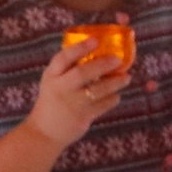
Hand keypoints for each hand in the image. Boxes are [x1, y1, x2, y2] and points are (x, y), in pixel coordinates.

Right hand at [25, 38, 132, 152]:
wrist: (44, 131)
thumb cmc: (52, 100)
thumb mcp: (53, 81)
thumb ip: (68, 68)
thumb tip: (97, 50)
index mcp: (51, 76)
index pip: (63, 58)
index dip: (80, 48)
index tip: (95, 40)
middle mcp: (60, 88)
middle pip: (82, 73)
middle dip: (102, 64)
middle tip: (117, 59)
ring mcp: (71, 104)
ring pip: (97, 90)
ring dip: (114, 83)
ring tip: (126, 78)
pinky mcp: (82, 118)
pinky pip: (102, 106)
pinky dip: (112, 99)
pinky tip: (116, 95)